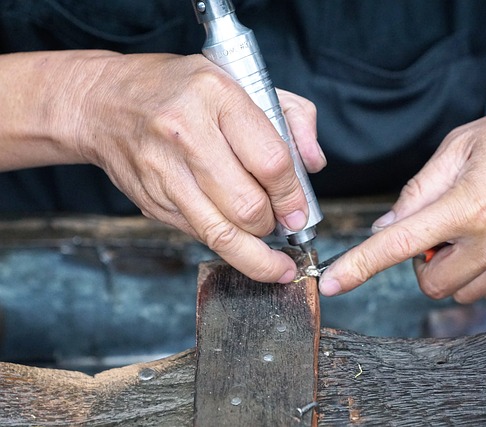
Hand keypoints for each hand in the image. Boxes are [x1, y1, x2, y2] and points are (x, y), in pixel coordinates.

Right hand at [0, 51, 324, 282]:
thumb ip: (292, 116)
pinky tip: (241, 241)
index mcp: (216, 97)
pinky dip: (227, 246)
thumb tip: (314, 163)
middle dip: (275, 225)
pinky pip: (200, 236)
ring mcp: (164, 172)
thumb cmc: (181, 90)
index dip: (293, 196)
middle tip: (285, 225)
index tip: (303, 213)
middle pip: (247, 206)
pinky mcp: (151, 202)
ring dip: (256, 254)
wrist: (104, 103)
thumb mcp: (242, 81)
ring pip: (222, 234)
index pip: (270, 162)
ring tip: (275, 261)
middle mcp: (187, 134)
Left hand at [319, 66, 485, 301]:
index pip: (401, 245)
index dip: (360, 266)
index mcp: (471, 204)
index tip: (332, 283)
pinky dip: (472, 272)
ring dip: (445, 268)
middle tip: (431, 226)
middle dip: (416, 262)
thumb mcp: (460, 145)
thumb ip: (419, 190)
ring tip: (462, 229)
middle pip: (429, 283)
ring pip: (458, 292)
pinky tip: (481, 239)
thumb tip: (387, 225)